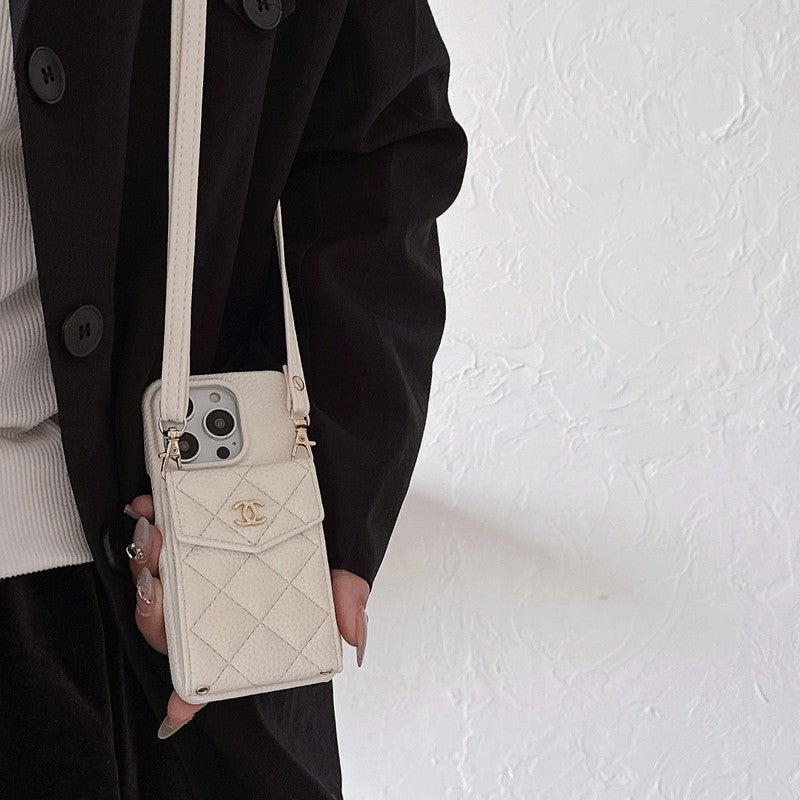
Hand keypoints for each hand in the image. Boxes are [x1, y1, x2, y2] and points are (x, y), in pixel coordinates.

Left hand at [124, 495, 370, 738]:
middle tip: (157, 578)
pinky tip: (147, 507)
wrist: (311, 481)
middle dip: (153, 606)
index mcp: (244, 621)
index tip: (178, 711)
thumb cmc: (313, 535)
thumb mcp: (336, 565)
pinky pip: (150, 539)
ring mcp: (191, 568)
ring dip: (145, 562)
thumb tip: (356, 637)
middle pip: (169, 626)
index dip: (193, 694)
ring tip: (154, 531)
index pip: (216, 668)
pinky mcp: (180, 533)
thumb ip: (346, 598)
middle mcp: (213, 601)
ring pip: (151, 584)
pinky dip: (145, 524)